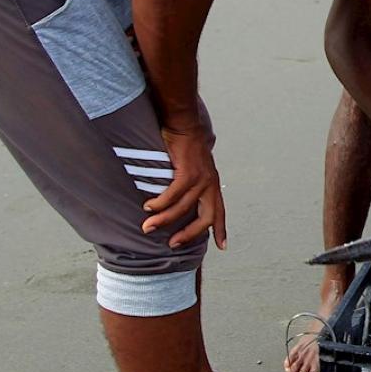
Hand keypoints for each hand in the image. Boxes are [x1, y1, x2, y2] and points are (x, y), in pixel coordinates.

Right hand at [141, 123, 227, 249]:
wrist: (184, 124)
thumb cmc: (185, 145)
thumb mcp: (194, 168)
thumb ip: (191, 184)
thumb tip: (178, 199)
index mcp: (213, 185)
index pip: (219, 212)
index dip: (221, 230)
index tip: (222, 247)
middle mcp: (210, 184)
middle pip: (205, 217)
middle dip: (190, 234)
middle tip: (173, 244)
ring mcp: (200, 178)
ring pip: (183, 208)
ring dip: (164, 219)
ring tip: (148, 226)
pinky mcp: (188, 172)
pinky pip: (173, 195)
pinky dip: (159, 203)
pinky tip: (148, 207)